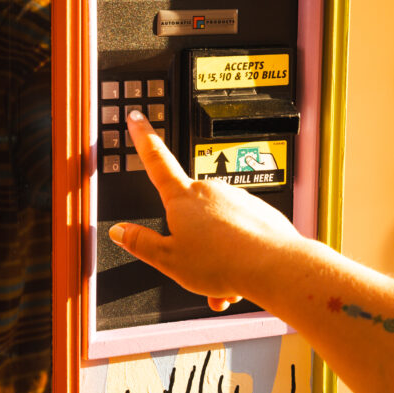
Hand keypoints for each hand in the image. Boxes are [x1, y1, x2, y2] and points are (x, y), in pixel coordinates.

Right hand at [109, 111, 302, 310]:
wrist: (274, 266)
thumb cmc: (224, 262)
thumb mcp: (168, 260)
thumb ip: (140, 243)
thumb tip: (119, 231)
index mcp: (182, 198)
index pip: (156, 160)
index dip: (143, 137)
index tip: (137, 117)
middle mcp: (210, 190)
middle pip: (189, 210)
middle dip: (190, 237)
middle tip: (195, 264)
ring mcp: (237, 198)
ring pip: (216, 226)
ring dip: (215, 251)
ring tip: (222, 275)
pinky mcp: (259, 210)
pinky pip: (239, 231)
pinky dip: (237, 252)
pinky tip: (240, 271)